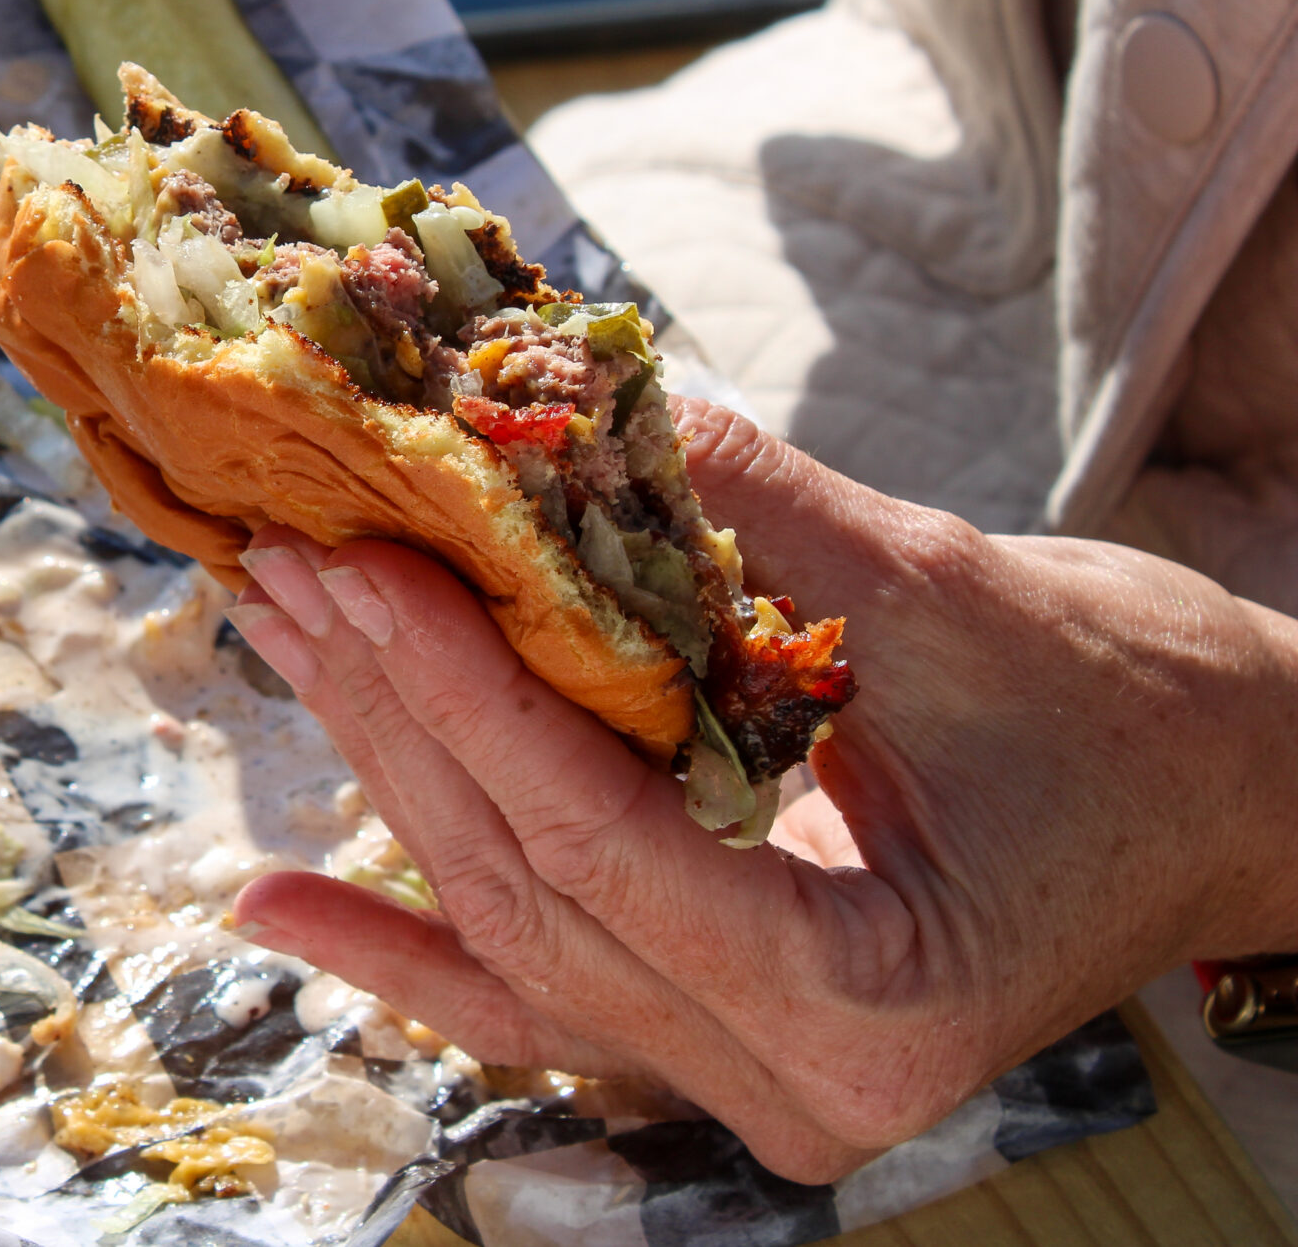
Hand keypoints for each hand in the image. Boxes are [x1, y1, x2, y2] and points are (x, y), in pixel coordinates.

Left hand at [224, 400, 1297, 1181]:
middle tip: (294, 566)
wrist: (1221, 797)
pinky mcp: (705, 1023)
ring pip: (509, 923)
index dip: (470, 699)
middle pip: (528, 888)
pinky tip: (274, 900)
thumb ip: (744, 514)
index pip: (605, 845)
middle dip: (398, 715)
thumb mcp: (947, 596)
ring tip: (282, 637)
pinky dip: (400, 938)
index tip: (365, 567)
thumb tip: (561, 395)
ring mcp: (735, 1071)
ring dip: (386, 772)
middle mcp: (789, 1081)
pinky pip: (527, 988)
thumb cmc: (1135, 715)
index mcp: (868, 1006)